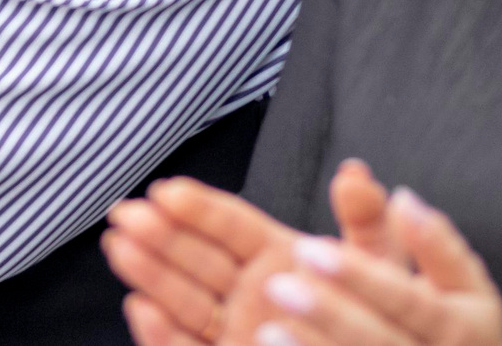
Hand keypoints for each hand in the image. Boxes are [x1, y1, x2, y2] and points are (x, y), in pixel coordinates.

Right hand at [105, 161, 401, 344]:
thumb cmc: (381, 324)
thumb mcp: (380, 272)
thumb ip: (366, 225)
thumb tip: (357, 171)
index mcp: (279, 258)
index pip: (231, 226)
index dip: (199, 208)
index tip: (168, 188)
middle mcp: (250, 294)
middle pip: (197, 259)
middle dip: (160, 234)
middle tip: (126, 212)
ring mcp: (236, 332)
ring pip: (183, 300)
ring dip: (149, 273)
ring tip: (119, 245)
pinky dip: (162, 335)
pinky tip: (141, 308)